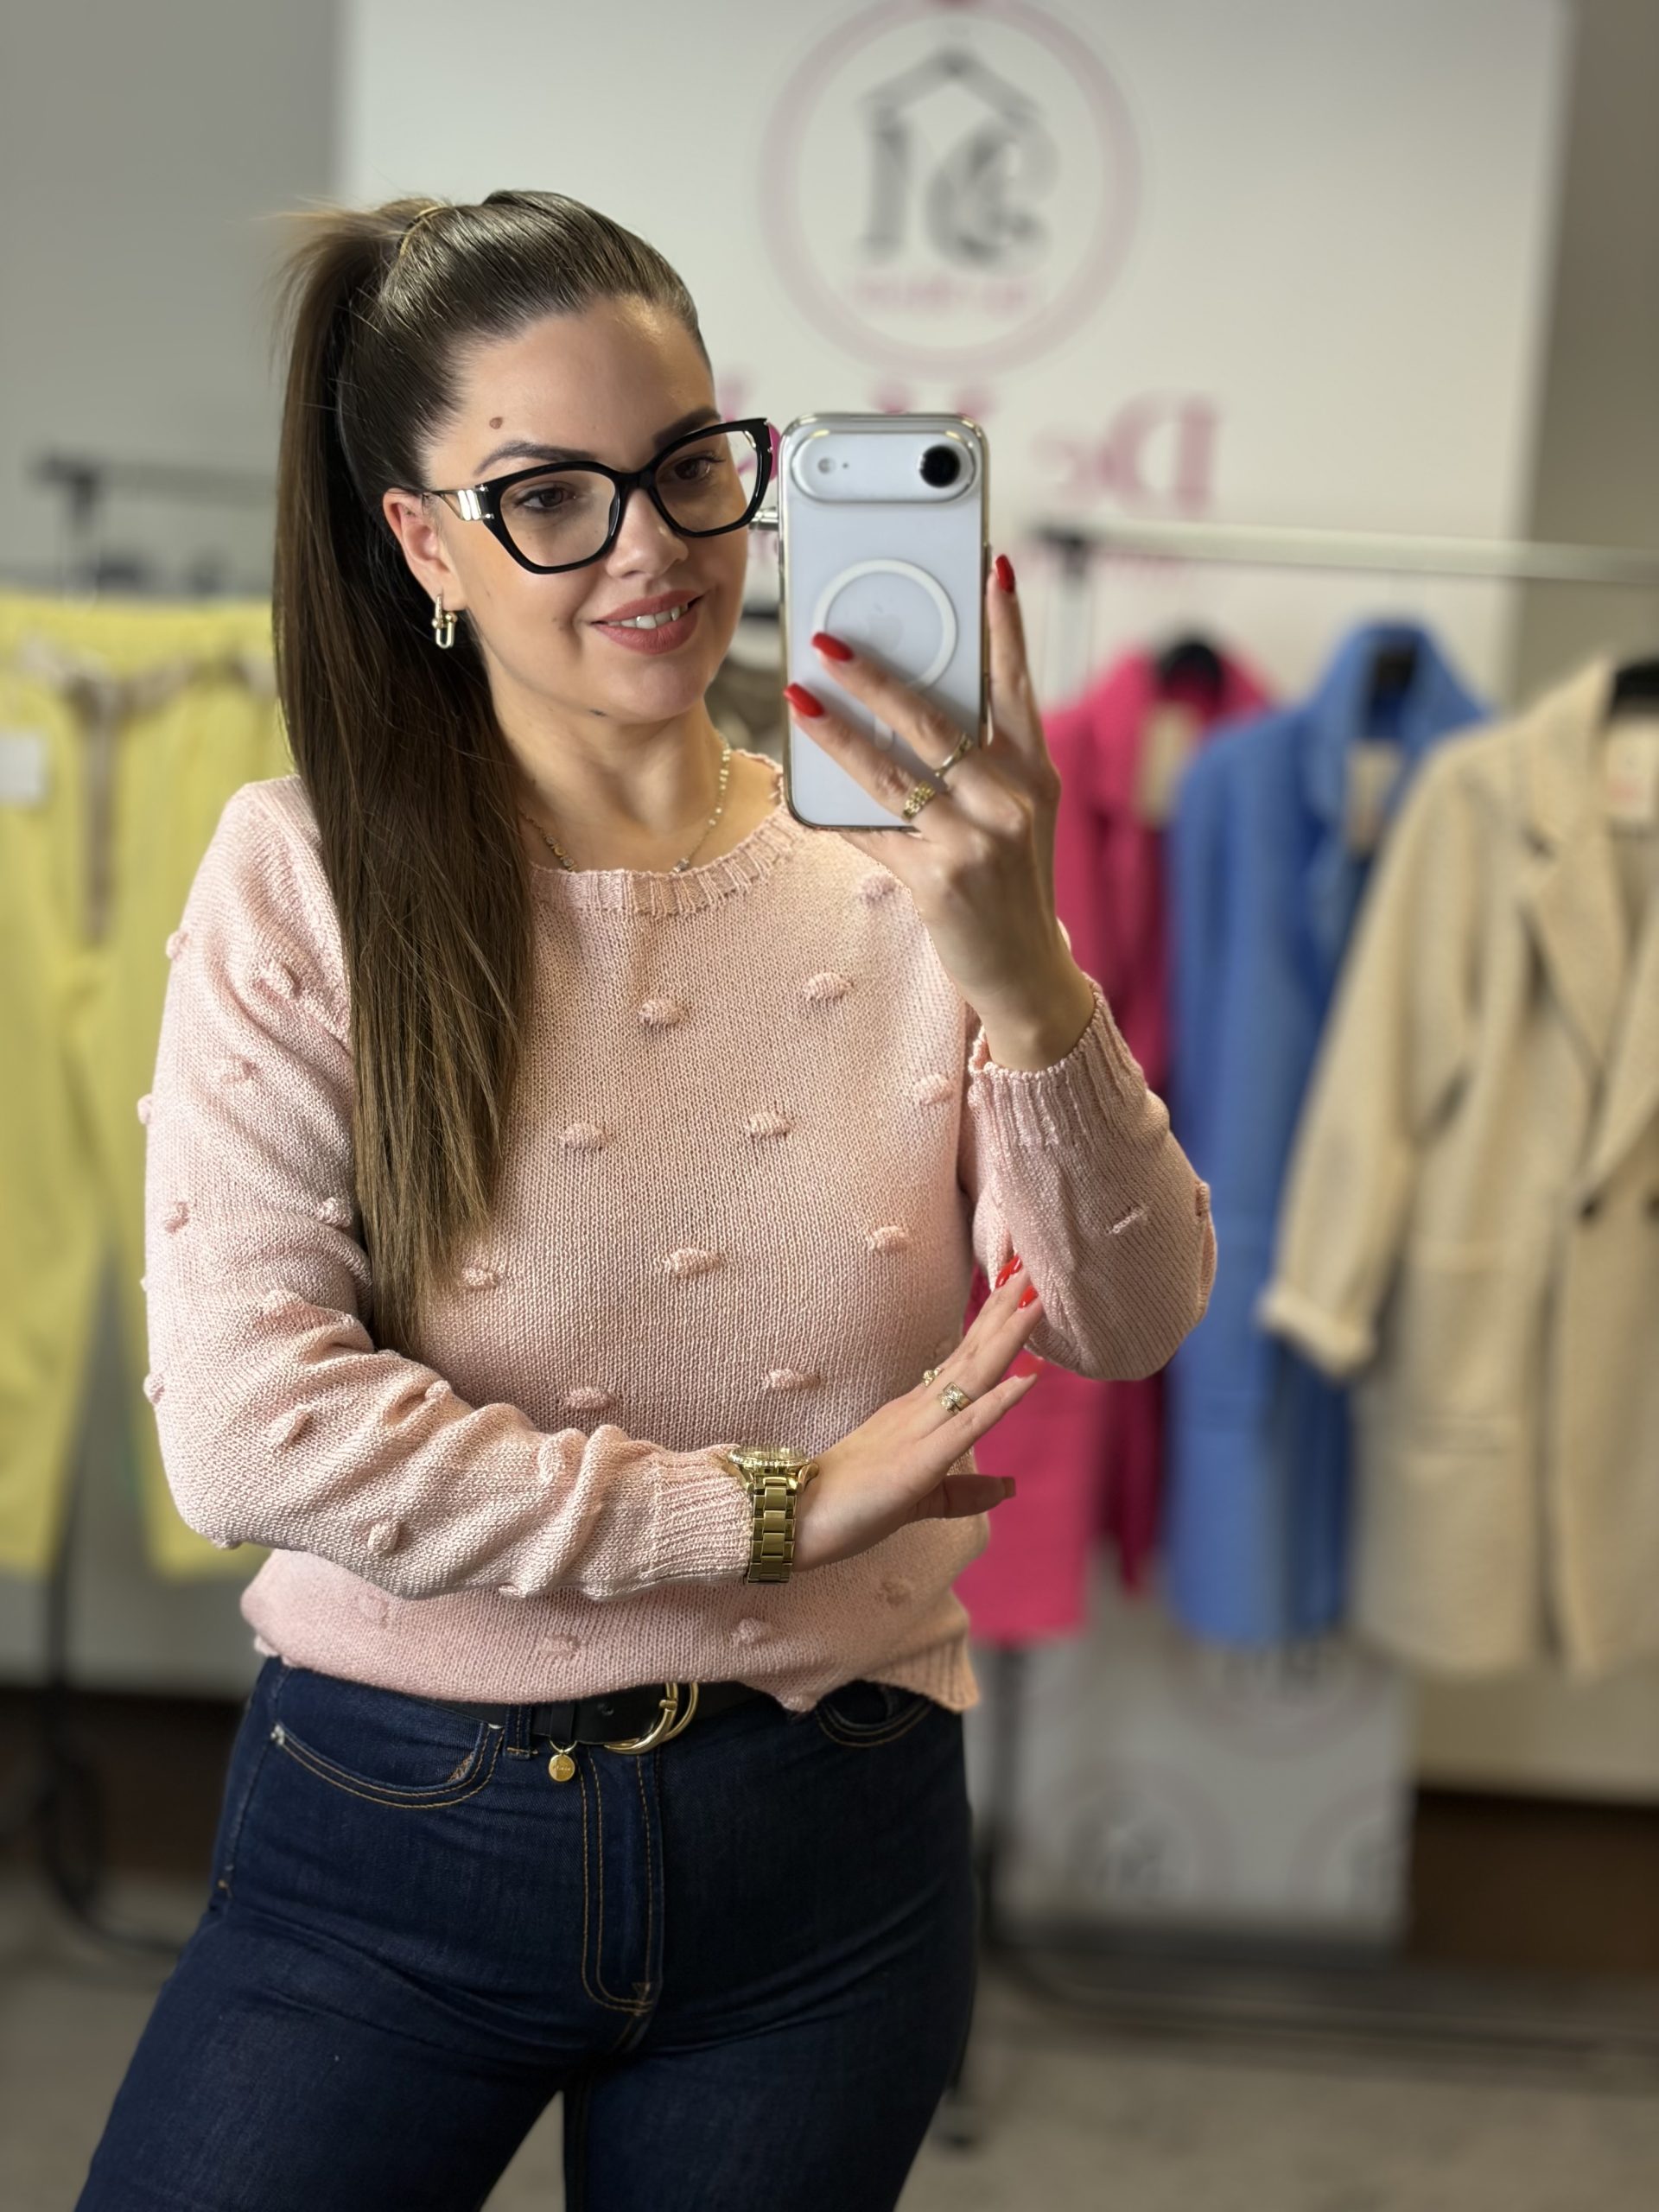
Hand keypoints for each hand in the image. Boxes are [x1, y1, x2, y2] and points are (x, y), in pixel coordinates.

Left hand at [783, 552, 1095, 1069]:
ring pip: (893, 772)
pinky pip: (873, 833)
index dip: (1005, 625)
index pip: (1017, 685)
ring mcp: (976, 840)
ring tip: (801, 698)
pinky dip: (833, 813)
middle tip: (831, 639)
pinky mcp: (939, 879)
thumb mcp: (1014, 816)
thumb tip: (908, 709)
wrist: (1025, 970)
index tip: (990, 566)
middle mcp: (1010, 799)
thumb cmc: (1010, 882)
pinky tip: (797, 790)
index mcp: (1033, 773)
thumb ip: (979, 766)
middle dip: (878, 676)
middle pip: (935, 721)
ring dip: (839, 733)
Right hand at [791, 1261, 1043, 1573]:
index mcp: (917, 1413)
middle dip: (1003, 1312)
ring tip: (1035, 1300)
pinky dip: (999, 1401)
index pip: (963, 1363)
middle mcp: (920, 1411)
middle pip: (971, 1355)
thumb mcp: (920, 1497)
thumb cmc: (848, 1506)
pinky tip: (1027, 1377)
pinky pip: (966, 1426)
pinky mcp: (919, 1462)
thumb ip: (963, 1491)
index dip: (992, 1327)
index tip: (1018, 1295)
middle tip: (1030, 1271)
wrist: (794, 1519)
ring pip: (973, 1377)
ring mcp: (919, 1431)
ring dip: (1007, 1337)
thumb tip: (1010, 1487)